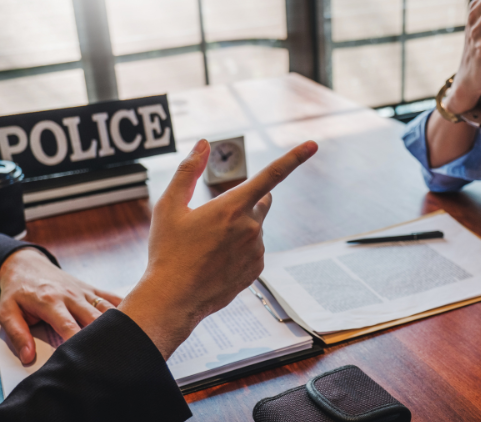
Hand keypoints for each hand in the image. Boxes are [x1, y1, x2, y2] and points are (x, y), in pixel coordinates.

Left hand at [0, 248, 121, 363]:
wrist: (26, 264)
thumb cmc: (17, 291)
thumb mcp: (7, 311)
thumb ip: (17, 334)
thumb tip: (28, 357)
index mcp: (50, 301)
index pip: (69, 326)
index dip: (78, 343)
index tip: (86, 359)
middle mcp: (71, 295)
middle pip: (94, 319)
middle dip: (104, 337)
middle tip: (112, 356)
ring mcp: (84, 291)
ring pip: (108, 309)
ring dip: (119, 324)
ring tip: (130, 341)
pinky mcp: (92, 289)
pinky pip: (113, 298)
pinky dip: (126, 308)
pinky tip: (138, 320)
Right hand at [118, 139, 317, 358]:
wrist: (173, 299)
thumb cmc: (167, 251)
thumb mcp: (169, 206)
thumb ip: (188, 171)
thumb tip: (203, 144)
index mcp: (232, 206)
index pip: (271, 175)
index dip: (294, 158)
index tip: (313, 145)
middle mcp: (251, 226)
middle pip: (262, 200)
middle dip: (248, 200)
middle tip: (220, 215)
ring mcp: (256, 250)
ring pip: (255, 228)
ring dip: (240, 229)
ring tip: (208, 247)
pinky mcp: (257, 269)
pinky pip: (254, 250)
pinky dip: (240, 250)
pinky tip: (217, 261)